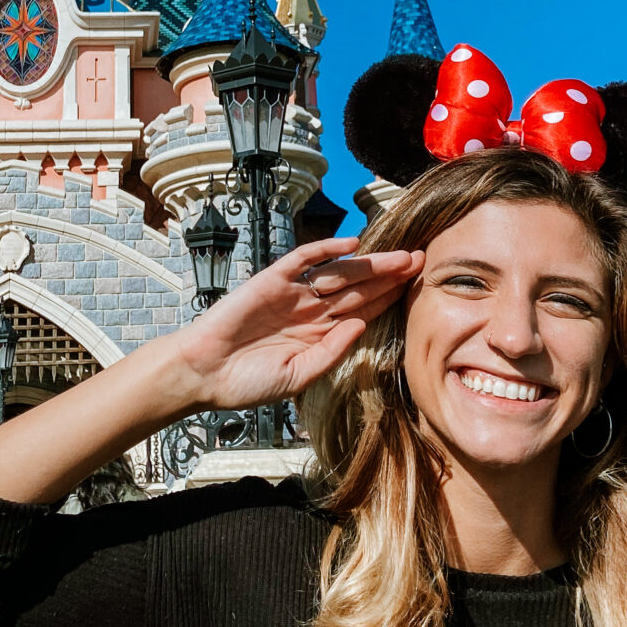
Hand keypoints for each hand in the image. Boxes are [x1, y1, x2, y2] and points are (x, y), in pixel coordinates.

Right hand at [169, 237, 422, 412]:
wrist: (204, 374)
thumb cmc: (247, 382)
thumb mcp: (298, 376)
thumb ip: (330, 352)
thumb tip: (362, 326)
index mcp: (318, 334)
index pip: (362, 311)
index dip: (389, 299)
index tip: (419, 289)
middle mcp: (309, 310)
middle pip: (357, 288)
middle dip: (389, 276)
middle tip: (422, 261)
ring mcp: (291, 293)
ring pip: (338, 273)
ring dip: (370, 264)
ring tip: (401, 255)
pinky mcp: (271, 280)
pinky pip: (302, 260)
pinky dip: (325, 249)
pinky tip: (351, 244)